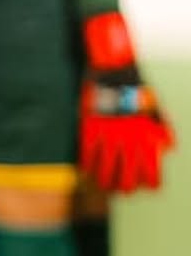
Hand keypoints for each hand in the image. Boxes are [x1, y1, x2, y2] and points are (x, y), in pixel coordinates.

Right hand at [79, 11, 174, 192]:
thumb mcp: (155, 106)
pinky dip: (86, 164)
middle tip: (122, 189)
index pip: (151, 172)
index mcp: (145, 136)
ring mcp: (107, 133)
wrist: (112, 65)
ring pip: (105, 169)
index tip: (147, 186)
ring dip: (104, 181)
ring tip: (102, 186)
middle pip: (127, 177)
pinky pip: (87, 152)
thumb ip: (163, 127)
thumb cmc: (135, 85)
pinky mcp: (90, 125)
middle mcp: (127, 139)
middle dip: (125, 187)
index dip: (150, 183)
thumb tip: (169, 146)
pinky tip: (86, 169)